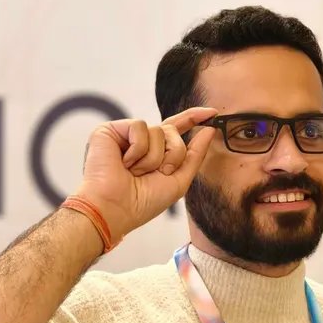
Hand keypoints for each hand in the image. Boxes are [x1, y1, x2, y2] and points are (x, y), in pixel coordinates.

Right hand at [74, 106, 217, 241]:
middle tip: (154, 174)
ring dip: (153, 158)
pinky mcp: (110, 130)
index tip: (213, 113)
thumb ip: (195, 155)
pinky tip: (124, 162)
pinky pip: (140, 127)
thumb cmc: (142, 203)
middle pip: (172, 131)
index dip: (193, 118)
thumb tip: (209, 129)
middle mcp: (140, 142)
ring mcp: (125, 135)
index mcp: (154, 153)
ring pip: (158, 130)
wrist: (115, 209)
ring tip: (134, 172)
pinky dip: (138, 150)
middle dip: (172, 155)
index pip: (176, 129)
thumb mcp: (178, 181)